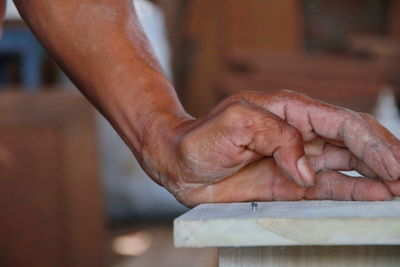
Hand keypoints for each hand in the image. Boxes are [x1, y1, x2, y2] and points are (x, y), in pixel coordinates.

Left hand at [144, 90, 399, 205]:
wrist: (181, 163)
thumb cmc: (203, 137)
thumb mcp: (236, 122)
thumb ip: (277, 138)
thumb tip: (306, 170)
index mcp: (291, 110)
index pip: (342, 122)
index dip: (371, 141)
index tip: (392, 164)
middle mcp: (300, 133)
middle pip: (353, 141)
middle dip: (383, 156)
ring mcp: (297, 160)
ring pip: (347, 165)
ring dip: (375, 176)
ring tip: (399, 188)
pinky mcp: (290, 184)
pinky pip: (327, 187)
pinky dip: (353, 191)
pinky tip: (375, 196)